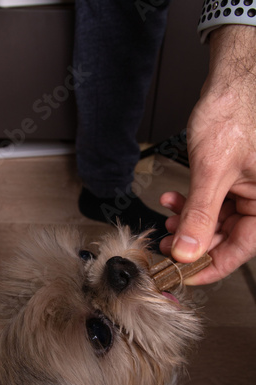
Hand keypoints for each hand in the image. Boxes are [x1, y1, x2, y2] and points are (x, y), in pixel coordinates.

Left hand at [159, 25, 255, 284]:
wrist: (231, 82)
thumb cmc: (234, 114)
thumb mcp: (212, 172)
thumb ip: (199, 216)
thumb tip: (187, 251)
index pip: (239, 250)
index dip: (209, 266)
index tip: (183, 274)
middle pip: (226, 238)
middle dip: (193, 242)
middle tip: (169, 245)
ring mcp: (246, 191)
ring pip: (215, 222)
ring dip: (188, 222)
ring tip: (168, 219)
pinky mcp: (232, 180)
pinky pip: (211, 203)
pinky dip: (190, 204)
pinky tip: (173, 199)